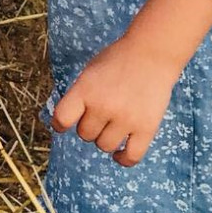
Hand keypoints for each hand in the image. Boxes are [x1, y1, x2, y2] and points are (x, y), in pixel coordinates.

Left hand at [51, 37, 180, 167]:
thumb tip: (67, 122)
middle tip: (100, 115)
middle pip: (85, 134)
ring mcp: (126, 119)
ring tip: (112, 127)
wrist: (151, 53)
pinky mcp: (146, 128)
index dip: (60, 124)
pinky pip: (131, 156)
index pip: (62, 118)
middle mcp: (103, 106)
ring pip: (105, 146)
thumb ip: (80, 95)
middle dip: (89, 127)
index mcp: (85, 90)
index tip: (63, 125)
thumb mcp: (90, 72)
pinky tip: (120, 154)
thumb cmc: (117, 61)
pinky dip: (123, 159)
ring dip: (105, 140)